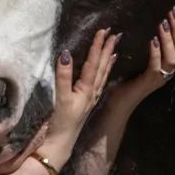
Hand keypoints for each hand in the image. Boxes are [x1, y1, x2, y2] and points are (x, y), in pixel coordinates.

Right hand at [38, 28, 118, 167]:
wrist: (61, 144)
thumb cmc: (61, 123)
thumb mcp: (60, 98)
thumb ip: (64, 76)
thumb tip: (67, 54)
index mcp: (87, 89)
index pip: (94, 63)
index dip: (98, 46)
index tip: (104, 30)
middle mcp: (92, 92)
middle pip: (102, 66)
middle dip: (108, 49)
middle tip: (115, 33)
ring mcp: (91, 97)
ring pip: (103, 74)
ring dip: (108, 59)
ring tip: (114, 47)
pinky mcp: (87, 102)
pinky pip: (100, 82)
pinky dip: (104, 72)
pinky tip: (105, 69)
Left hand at [109, 5, 174, 112]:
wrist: (119, 102)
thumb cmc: (128, 78)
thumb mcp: (140, 57)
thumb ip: (149, 43)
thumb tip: (151, 20)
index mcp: (169, 64)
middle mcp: (169, 70)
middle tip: (174, 11)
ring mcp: (160, 77)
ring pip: (173, 58)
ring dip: (169, 39)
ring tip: (163, 23)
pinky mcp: (149, 81)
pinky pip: (156, 66)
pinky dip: (156, 53)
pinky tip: (153, 40)